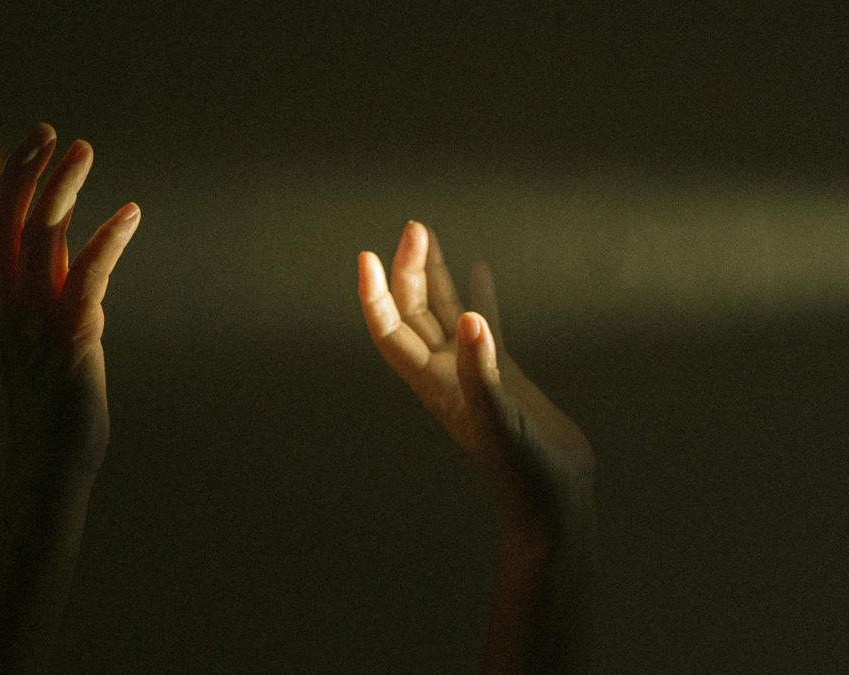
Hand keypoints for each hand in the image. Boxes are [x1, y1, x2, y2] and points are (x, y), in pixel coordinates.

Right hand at [0, 123, 140, 474]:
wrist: (50, 463)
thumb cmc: (53, 407)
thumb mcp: (45, 343)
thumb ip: (56, 299)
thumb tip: (81, 266)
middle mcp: (9, 308)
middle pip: (5, 222)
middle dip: (24, 170)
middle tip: (48, 131)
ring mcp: (37, 322)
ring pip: (41, 237)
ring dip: (62, 188)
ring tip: (83, 149)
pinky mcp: (72, 338)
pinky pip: (88, 276)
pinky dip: (108, 240)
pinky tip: (130, 213)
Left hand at [358, 221, 592, 533]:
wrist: (552, 500)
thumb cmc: (523, 471)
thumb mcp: (499, 421)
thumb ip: (481, 371)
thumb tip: (469, 318)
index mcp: (434, 385)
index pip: (391, 332)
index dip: (375, 296)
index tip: (368, 256)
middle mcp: (445, 374)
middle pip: (413, 313)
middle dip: (408, 270)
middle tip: (415, 227)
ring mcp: (472, 372)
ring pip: (444, 313)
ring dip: (433, 276)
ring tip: (427, 234)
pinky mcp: (502, 375)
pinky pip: (484, 325)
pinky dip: (479, 296)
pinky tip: (480, 270)